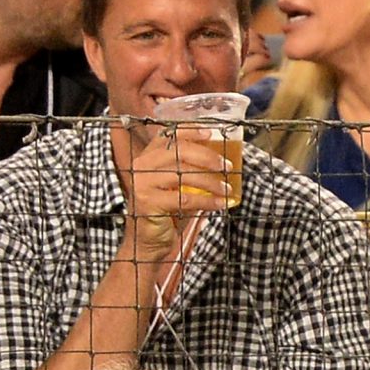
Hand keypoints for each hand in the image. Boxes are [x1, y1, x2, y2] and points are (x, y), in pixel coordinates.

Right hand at [122, 125, 232, 261]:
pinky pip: (185, 198)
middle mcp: (142, 165)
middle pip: (179, 151)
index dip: (189, 131)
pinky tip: (221, 204)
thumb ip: (191, 170)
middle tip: (227, 165)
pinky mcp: (148, 202)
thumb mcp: (178, 185)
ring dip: (211, 181)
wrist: (147, 239)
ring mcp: (142, 183)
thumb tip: (223, 160)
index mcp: (148, 157)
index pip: (168, 136)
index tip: (210, 133)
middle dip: (208, 157)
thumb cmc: (167, 210)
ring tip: (228, 189)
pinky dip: (207, 200)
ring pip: (184, 174)